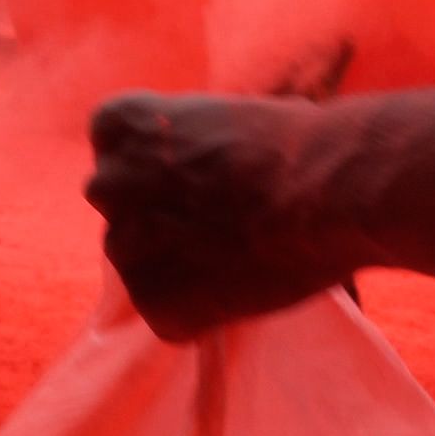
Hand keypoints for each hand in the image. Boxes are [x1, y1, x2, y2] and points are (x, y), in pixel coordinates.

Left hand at [86, 91, 353, 341]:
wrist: (328, 191)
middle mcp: (106, 183)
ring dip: (181, 268)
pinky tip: (244, 288)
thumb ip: (187, 149)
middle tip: (222, 223)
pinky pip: (171, 316)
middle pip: (125, 212)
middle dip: (163, 220)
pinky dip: (202, 313)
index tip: (205, 175)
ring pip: (144, 267)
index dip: (166, 170)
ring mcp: (124, 246)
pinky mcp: (152, 301)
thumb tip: (196, 179)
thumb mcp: (222, 119)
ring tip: (242, 256)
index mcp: (117, 125)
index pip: (118, 154)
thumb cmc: (294, 144)